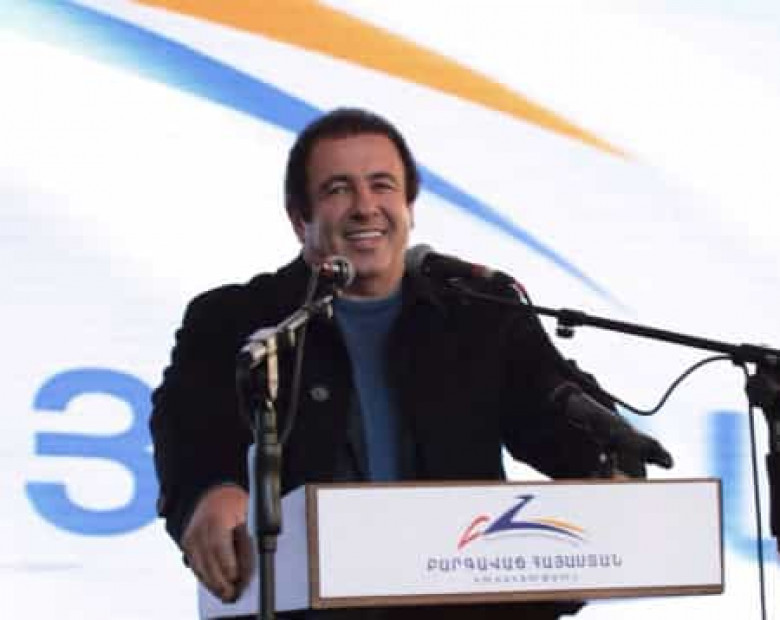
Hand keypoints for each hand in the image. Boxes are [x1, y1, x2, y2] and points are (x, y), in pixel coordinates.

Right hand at [181, 485, 253, 602]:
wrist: (216, 493)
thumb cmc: (235, 504)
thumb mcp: (246, 516)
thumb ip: (246, 542)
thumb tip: (245, 569)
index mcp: (216, 518)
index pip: (219, 546)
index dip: (227, 565)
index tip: (236, 578)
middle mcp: (200, 527)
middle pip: (207, 559)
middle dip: (219, 580)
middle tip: (231, 593)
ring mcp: (191, 535)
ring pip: (199, 565)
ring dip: (211, 582)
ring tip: (225, 593)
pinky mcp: (187, 542)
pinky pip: (194, 563)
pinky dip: (204, 576)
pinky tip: (213, 584)